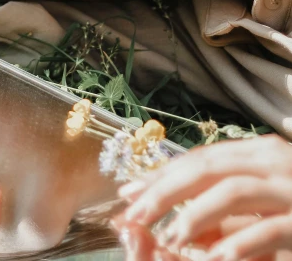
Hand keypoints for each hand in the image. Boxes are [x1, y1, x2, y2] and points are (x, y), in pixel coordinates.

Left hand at [117, 135, 291, 260]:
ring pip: (234, 192)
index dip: (162, 173)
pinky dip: (240, 242)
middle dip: (166, 189)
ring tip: (169, 238)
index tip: (129, 190)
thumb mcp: (264, 195)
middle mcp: (274, 161)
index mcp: (260, 151)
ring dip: (195, 215)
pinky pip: (270, 228)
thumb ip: (227, 204)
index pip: (201, 157)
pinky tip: (215, 258)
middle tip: (134, 212)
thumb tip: (179, 217)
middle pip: (209, 168)